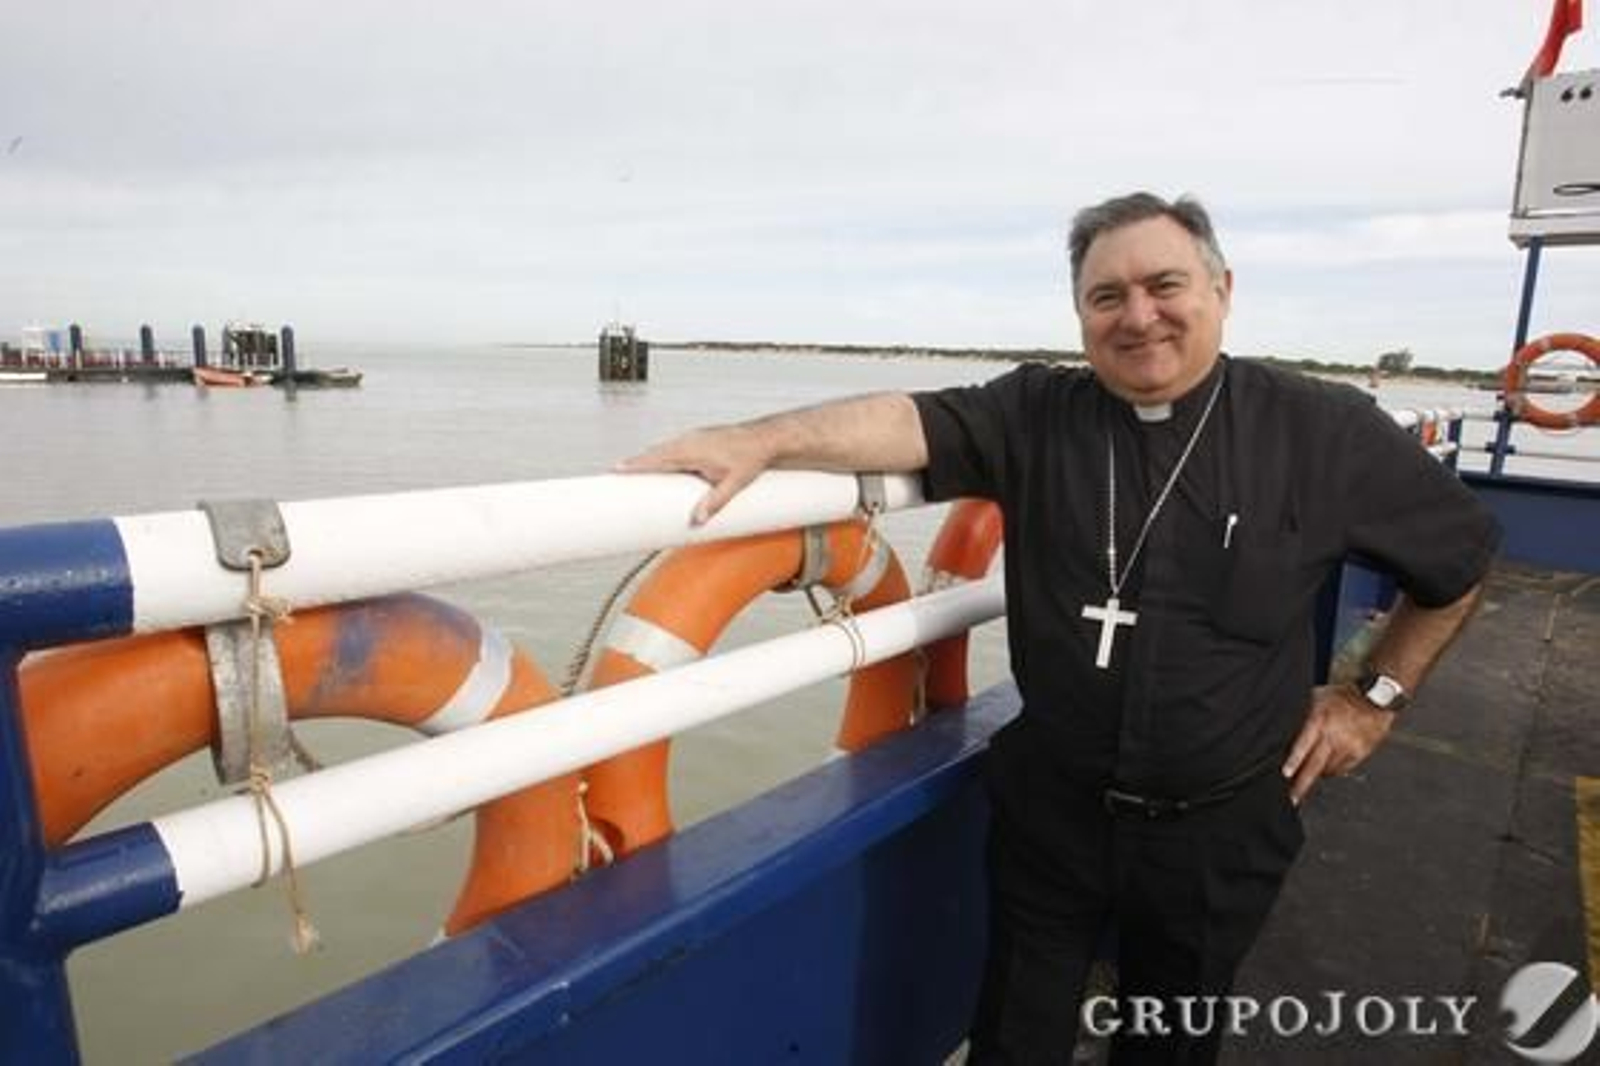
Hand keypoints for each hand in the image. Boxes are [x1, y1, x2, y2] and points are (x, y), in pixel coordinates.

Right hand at [615, 424, 773, 525]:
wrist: (765, 438)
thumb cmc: (751, 457)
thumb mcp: (734, 483)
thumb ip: (715, 502)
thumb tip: (698, 519)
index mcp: (692, 450)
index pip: (657, 459)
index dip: (635, 465)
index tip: (616, 470)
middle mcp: (688, 441)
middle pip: (653, 454)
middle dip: (634, 464)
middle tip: (614, 474)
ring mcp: (692, 438)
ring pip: (662, 450)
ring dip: (647, 459)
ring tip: (630, 471)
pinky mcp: (697, 439)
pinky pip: (671, 448)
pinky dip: (659, 456)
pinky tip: (658, 465)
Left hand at [1282, 684, 1395, 804]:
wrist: (1375, 699)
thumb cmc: (1342, 697)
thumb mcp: (1315, 699)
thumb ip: (1301, 717)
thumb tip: (1281, 731)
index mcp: (1320, 721)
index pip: (1303, 745)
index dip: (1293, 762)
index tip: (1285, 775)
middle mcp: (1334, 736)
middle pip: (1314, 766)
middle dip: (1300, 785)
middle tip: (1290, 799)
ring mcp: (1348, 747)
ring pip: (1327, 770)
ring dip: (1314, 777)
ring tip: (1302, 782)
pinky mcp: (1359, 754)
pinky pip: (1341, 770)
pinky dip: (1330, 772)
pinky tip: (1324, 770)